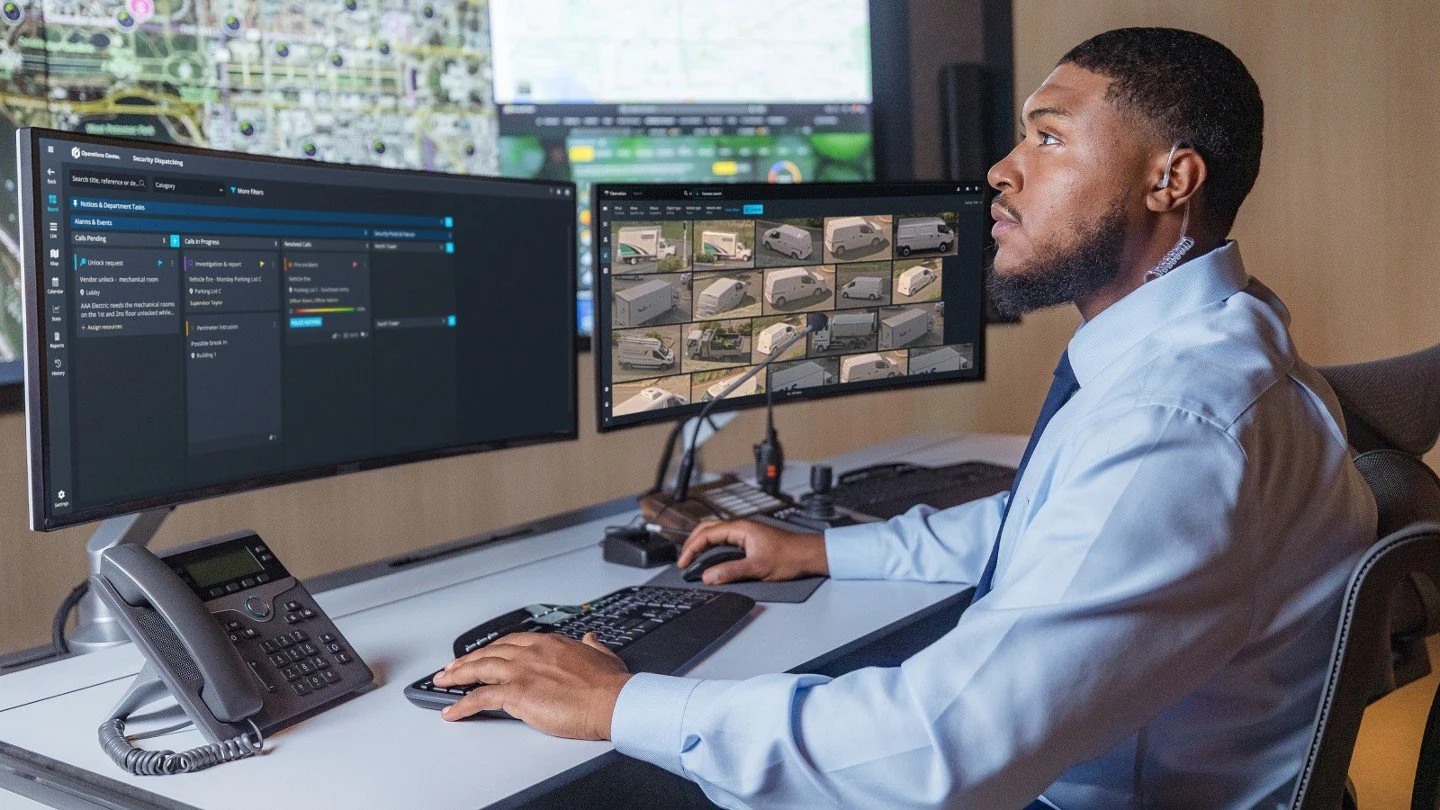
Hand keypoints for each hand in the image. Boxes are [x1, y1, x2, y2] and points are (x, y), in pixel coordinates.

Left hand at [432, 632, 631, 738]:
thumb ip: (592, 645)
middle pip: (489, 652)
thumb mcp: (602, 655)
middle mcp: (532, 652)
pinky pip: (480, 697)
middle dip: (467, 660)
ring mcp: (522, 671)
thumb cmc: (610, 684)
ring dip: (457, 675)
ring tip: (442, 682)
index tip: (484, 653)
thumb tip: (590, 638)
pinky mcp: (517, 693)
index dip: (493, 648)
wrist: (612, 701)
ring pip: (479, 668)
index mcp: (550, 643)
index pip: (512, 642)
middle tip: (452, 667)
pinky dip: (462, 704)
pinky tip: (452, 710)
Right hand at [677, 519, 827, 584]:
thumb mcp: (758, 567)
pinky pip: (725, 540)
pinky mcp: (751, 540)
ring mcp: (746, 532)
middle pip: (708, 529)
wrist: (809, 554)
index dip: (692, 548)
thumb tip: (709, 576)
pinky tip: (712, 558)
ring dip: (702, 544)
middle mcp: (741, 527)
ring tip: (693, 559)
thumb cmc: (790, 556)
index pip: (707, 534)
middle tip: (684, 560)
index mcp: (740, 528)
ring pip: (716, 533)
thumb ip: (731, 571)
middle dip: (693, 543)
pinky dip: (713, 547)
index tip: (684, 563)